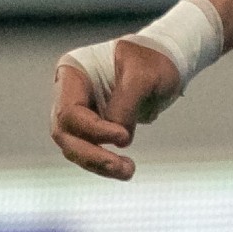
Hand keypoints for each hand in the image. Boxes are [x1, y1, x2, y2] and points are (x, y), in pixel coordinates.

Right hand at [49, 41, 181, 179]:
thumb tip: (118, 138)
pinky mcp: (91, 128)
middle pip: (66, 133)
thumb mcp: (144, 74)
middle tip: (123, 167)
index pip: (70, 111)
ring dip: (99, 164)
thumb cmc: (153, 60)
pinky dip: (104, 163)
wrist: (166, 63)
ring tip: (128, 170)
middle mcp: (69, 93)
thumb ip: (126, 103)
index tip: (123, 136)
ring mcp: (78, 111)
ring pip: (75, 147)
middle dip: (92, 155)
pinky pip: (89, 151)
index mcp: (73, 72)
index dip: (93, 129)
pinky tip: (124, 168)